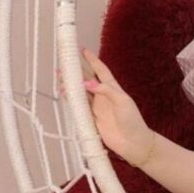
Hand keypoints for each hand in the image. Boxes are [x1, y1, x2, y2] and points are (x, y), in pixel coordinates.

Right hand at [56, 47, 152, 166]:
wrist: (133, 142)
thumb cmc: (131, 119)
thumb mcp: (122, 101)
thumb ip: (105, 91)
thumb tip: (86, 83)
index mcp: (113, 88)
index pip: (101, 71)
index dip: (92, 60)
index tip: (82, 50)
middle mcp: (104, 96)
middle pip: (87, 81)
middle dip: (76, 73)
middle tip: (63, 66)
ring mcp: (97, 107)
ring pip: (81, 93)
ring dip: (71, 86)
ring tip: (60, 79)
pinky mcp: (92, 118)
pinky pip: (80, 107)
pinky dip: (72, 101)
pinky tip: (65, 95)